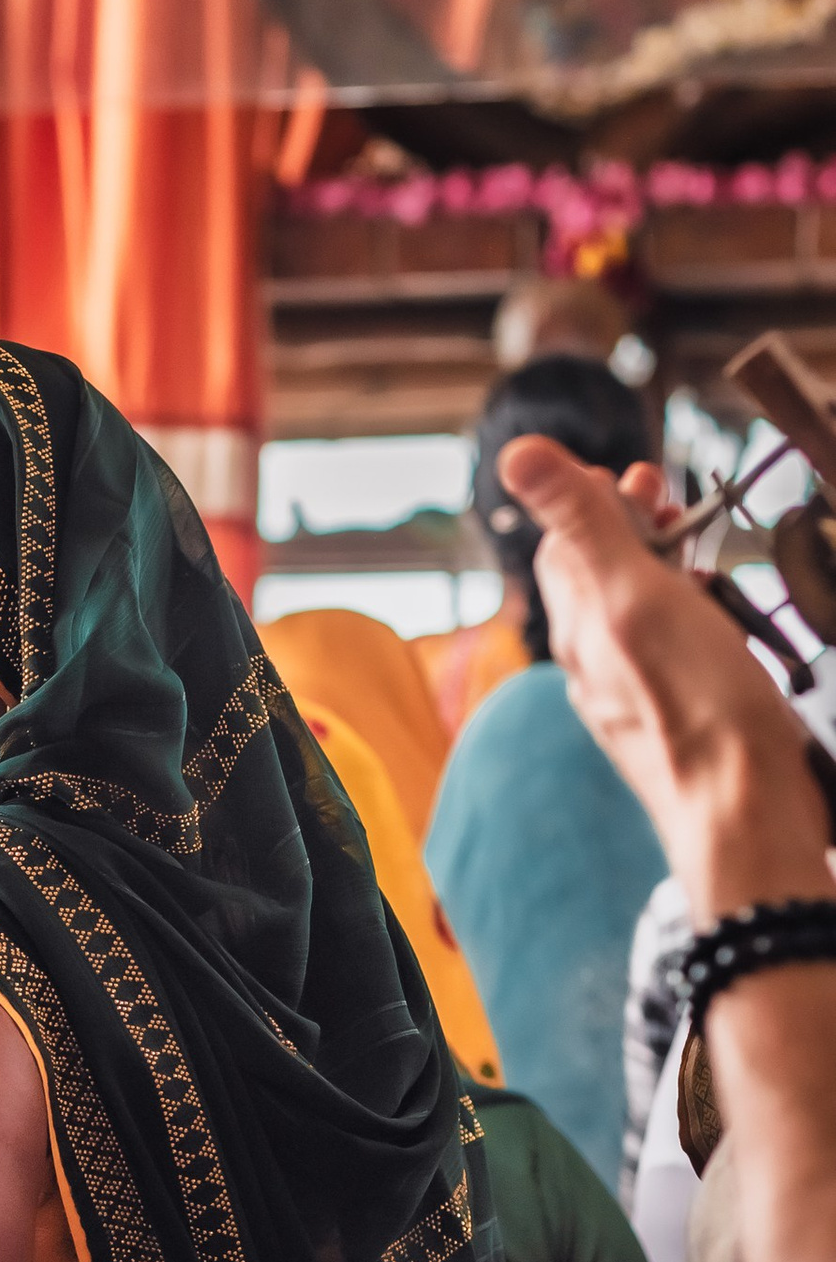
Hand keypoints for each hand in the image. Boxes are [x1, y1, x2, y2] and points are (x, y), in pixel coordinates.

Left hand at [499, 434, 834, 923]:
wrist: (744, 809)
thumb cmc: (696, 703)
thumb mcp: (634, 592)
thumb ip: (582, 524)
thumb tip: (517, 452)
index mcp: (577, 627)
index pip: (561, 545)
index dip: (591, 497)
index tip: (636, 471)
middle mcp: (593, 663)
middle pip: (595, 577)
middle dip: (625, 525)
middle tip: (665, 492)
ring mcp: (633, 694)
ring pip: (632, 613)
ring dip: (657, 567)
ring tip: (690, 544)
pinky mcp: (674, 718)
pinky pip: (665, 653)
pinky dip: (683, 616)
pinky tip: (712, 616)